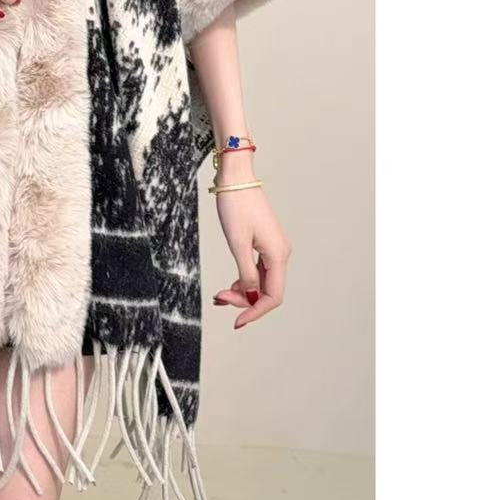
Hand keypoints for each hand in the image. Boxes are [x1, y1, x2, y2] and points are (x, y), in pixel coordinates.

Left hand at [211, 180, 291, 328]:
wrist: (236, 177)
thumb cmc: (236, 206)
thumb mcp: (237, 243)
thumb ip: (245, 273)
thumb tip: (250, 296)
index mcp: (277, 255)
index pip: (273, 296)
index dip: (256, 311)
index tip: (236, 321)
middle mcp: (280, 253)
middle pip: (267, 290)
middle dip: (244, 300)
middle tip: (219, 298)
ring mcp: (273, 248)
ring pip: (261, 281)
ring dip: (243, 291)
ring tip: (220, 295)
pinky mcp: (264, 242)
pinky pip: (258, 269)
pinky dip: (244, 280)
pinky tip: (229, 285)